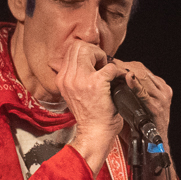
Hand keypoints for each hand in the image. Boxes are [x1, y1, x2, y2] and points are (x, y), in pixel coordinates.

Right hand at [57, 40, 123, 170]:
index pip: (70, 50)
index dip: (86, 53)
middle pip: (78, 46)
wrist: (95, 133)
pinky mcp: (96, 84)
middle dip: (94, 51)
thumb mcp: (75, 94)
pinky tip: (118, 80)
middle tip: (102, 65)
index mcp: (62, 79)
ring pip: (89, 50)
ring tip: (108, 72)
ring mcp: (80, 80)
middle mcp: (67, 78)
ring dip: (103, 58)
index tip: (95, 65)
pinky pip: (110, 67)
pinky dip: (118, 71)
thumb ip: (76, 77)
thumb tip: (85, 62)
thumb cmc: (90, 116)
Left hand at [107, 60, 173, 147]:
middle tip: (108, 67)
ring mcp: (162, 98)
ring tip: (114, 72)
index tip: (109, 64)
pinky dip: (136, 85)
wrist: (150, 146)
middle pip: (141, 69)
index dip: (123, 64)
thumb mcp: (134, 105)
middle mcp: (162, 90)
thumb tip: (108, 81)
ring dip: (127, 73)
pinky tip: (128, 79)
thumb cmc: (139, 127)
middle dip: (123, 66)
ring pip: (143, 76)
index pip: (139, 68)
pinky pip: (145, 93)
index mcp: (158, 87)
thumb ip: (127, 91)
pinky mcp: (158, 107)